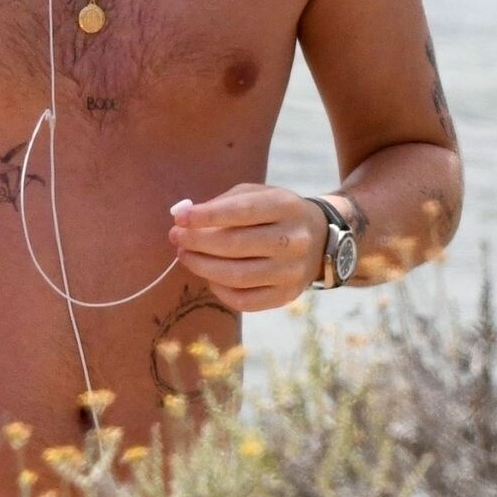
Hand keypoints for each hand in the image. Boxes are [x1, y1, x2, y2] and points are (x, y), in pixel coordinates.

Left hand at [167, 184, 328, 311]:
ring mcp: (292, 271)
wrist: (319, 239)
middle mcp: (294, 240)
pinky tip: (209, 276)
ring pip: (237, 276)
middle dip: (198, 242)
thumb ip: (220, 203)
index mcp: (286, 207)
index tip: (180, 219)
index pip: (242, 212)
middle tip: (176, 237)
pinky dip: (220, 290)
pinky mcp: (286, 295)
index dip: (207, 216)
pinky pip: (245, 300)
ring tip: (185, 255)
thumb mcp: (256, 195)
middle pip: (236, 245)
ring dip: (202, 266)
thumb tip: (182, 217)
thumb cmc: (273, 213)